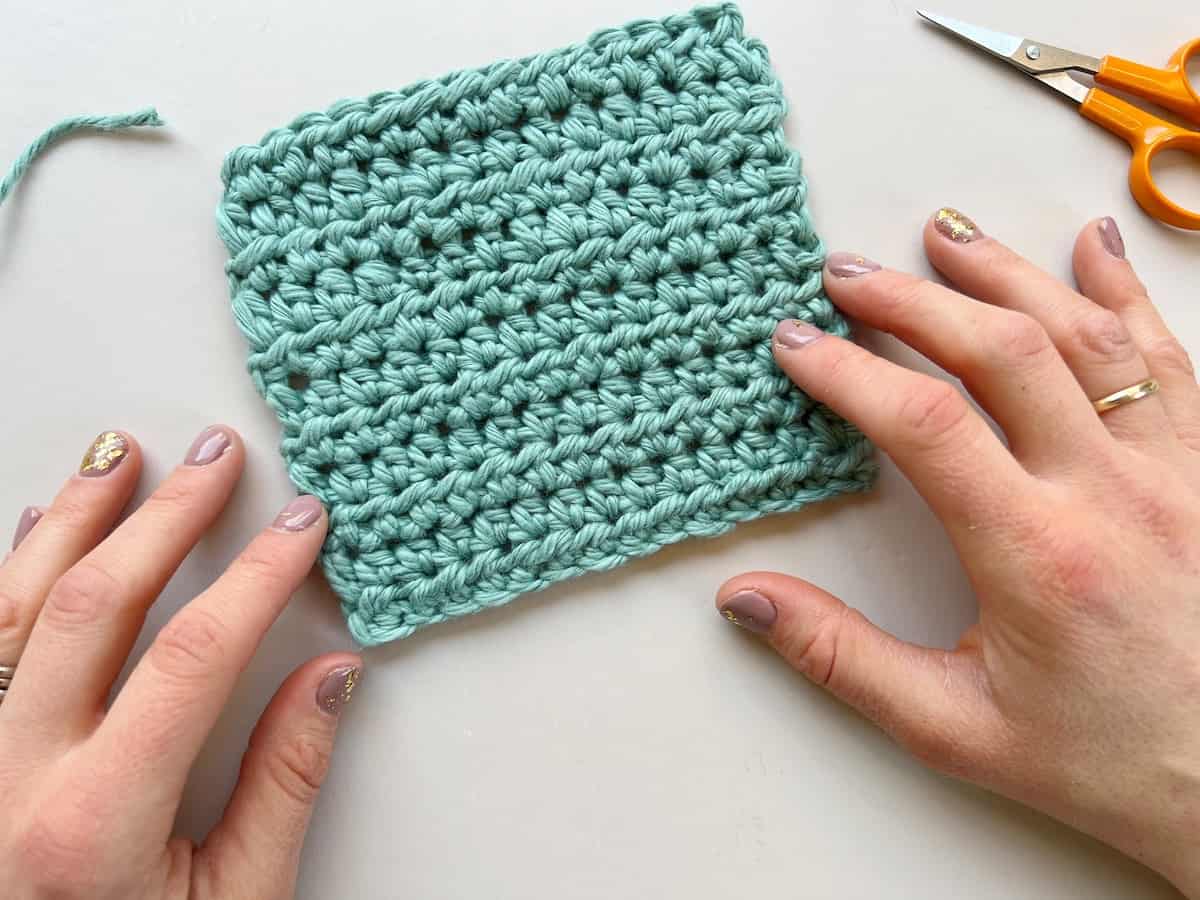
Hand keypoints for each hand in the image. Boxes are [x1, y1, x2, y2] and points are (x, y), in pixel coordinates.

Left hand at [0, 427, 360, 899]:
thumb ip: (284, 783)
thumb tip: (333, 676)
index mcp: (96, 822)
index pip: (193, 655)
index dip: (256, 575)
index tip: (299, 525)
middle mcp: (9, 780)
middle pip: (97, 604)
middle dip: (168, 516)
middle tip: (217, 458)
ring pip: (15, 606)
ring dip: (77, 519)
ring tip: (126, 457)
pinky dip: (11, 570)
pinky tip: (43, 526)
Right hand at [717, 210, 1199, 895]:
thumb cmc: (1106, 761)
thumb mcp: (953, 730)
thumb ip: (841, 659)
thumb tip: (746, 601)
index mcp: (1037, 553)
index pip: (925, 426)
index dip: (849, 372)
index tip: (797, 342)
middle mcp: (1112, 493)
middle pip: (1003, 352)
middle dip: (914, 300)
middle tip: (849, 272)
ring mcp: (1174, 471)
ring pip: (1087, 336)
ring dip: (1009, 274)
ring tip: (946, 234)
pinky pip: (1168, 360)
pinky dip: (1125, 295)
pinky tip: (1094, 248)